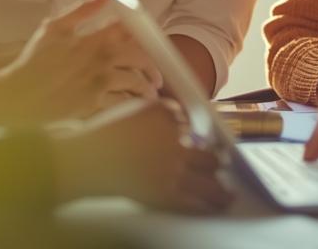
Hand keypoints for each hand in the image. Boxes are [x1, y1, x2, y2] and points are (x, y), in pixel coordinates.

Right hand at [0, 0, 154, 125]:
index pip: (131, 30)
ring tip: (150, 91)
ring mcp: (99, 84)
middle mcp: (101, 61)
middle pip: (141, 58)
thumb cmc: (34, 61)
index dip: (145, 32)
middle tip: (155, 72)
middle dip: (152, 65)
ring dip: (146, 87)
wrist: (19, 95)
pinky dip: (132, 103)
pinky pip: (122, 104)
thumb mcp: (55, 28)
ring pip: (135, 83)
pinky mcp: (94, 105)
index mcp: (94, 39)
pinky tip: (134, 105)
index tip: (150, 37)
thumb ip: (83, 10)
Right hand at [52, 99, 231, 212]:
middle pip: (209, 155)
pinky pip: (195, 202)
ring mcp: (173, 171)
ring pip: (209, 181)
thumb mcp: (136, 111)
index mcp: (168, 119)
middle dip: (219, 161)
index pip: (196, 126)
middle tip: (224, 165)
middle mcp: (175, 144)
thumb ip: (162, 112)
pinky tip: (214, 206)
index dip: (207, 137)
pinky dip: (207, 205)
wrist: (89, 162)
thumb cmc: (107, 137)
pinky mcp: (166, 195)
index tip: (213, 143)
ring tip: (227, 193)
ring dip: (221, 188)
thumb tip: (182, 119)